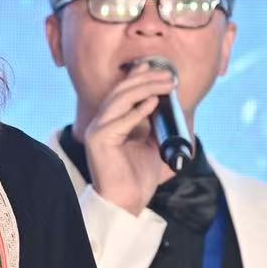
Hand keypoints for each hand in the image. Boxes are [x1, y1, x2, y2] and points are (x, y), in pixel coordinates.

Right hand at [82, 61, 177, 214]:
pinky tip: (153, 102)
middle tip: (169, 75)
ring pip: (120, 100)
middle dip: (146, 78)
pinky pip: (119, 121)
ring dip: (145, 88)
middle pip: (121, 91)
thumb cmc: (137, 177)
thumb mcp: (151, 143)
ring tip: (166, 84)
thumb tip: (166, 104)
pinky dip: (137, 110)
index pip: (122, 91)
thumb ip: (153, 124)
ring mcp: (97, 131)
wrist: (128, 202)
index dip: (137, 75)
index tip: (156, 65)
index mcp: (110, 122)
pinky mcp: (99, 141)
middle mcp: (100, 123)